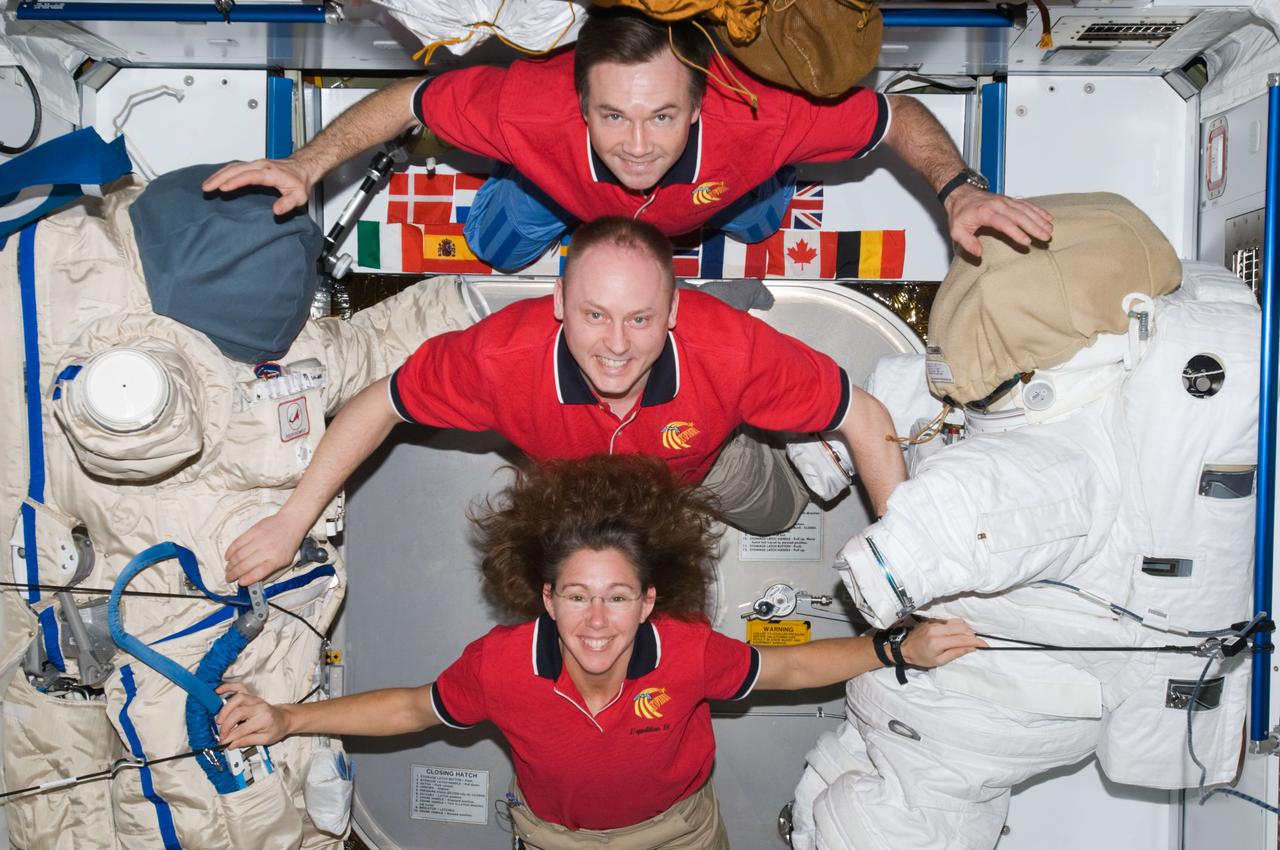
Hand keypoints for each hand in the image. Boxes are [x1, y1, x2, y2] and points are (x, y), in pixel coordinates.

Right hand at [201, 156, 315, 215]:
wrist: (303, 167)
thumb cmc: (300, 182)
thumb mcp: (299, 196)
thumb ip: (288, 204)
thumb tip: (276, 211)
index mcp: (271, 173)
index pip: (249, 176)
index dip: (235, 182)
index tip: (223, 188)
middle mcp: (261, 166)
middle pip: (236, 169)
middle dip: (219, 178)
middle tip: (206, 188)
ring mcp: (256, 164)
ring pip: (233, 167)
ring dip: (218, 175)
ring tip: (206, 185)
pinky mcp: (253, 165)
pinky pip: (235, 167)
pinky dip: (223, 172)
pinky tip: (216, 179)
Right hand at [216, 685, 290, 747]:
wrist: (286, 718)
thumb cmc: (277, 728)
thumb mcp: (265, 740)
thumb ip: (247, 741)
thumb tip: (230, 744)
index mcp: (264, 719)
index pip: (242, 729)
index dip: (230, 737)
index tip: (223, 742)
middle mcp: (259, 707)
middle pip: (238, 712)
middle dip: (226, 725)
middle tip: (221, 734)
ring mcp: (255, 699)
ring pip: (237, 699)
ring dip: (225, 709)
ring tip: (219, 720)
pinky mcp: (251, 695)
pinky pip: (239, 687)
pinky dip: (228, 687)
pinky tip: (218, 691)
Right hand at [225, 511, 308, 585]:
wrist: (291, 522)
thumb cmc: (288, 543)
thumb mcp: (284, 560)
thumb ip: (270, 570)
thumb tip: (253, 579)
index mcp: (277, 559)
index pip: (259, 572)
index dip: (247, 579)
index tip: (240, 583)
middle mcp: (267, 550)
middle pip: (245, 565)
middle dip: (233, 574)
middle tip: (228, 578)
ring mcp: (259, 539)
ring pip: (239, 555)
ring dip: (230, 565)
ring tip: (227, 570)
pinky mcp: (253, 531)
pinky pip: (237, 543)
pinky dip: (230, 551)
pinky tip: (227, 557)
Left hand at [900, 618, 985, 667]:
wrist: (903, 648)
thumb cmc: (920, 658)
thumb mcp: (939, 661)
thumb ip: (956, 653)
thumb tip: (971, 647)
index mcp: (938, 641)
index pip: (963, 639)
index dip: (976, 642)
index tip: (985, 645)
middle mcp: (937, 629)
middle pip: (963, 627)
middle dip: (972, 635)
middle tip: (974, 644)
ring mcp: (935, 623)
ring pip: (957, 622)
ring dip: (966, 629)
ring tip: (966, 639)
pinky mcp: (933, 620)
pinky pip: (950, 620)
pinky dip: (957, 626)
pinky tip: (956, 634)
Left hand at [945, 185, 1053, 257]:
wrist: (960, 193)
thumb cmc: (959, 214)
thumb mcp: (956, 231)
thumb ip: (967, 243)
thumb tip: (979, 254)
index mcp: (985, 212)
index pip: (1004, 223)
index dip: (1016, 232)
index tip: (1027, 242)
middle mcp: (998, 205)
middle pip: (1019, 216)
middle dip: (1034, 227)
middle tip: (1046, 237)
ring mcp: (1005, 201)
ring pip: (1026, 209)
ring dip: (1039, 219)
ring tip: (1050, 229)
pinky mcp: (1009, 200)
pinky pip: (1026, 204)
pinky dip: (1038, 210)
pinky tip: (1047, 217)